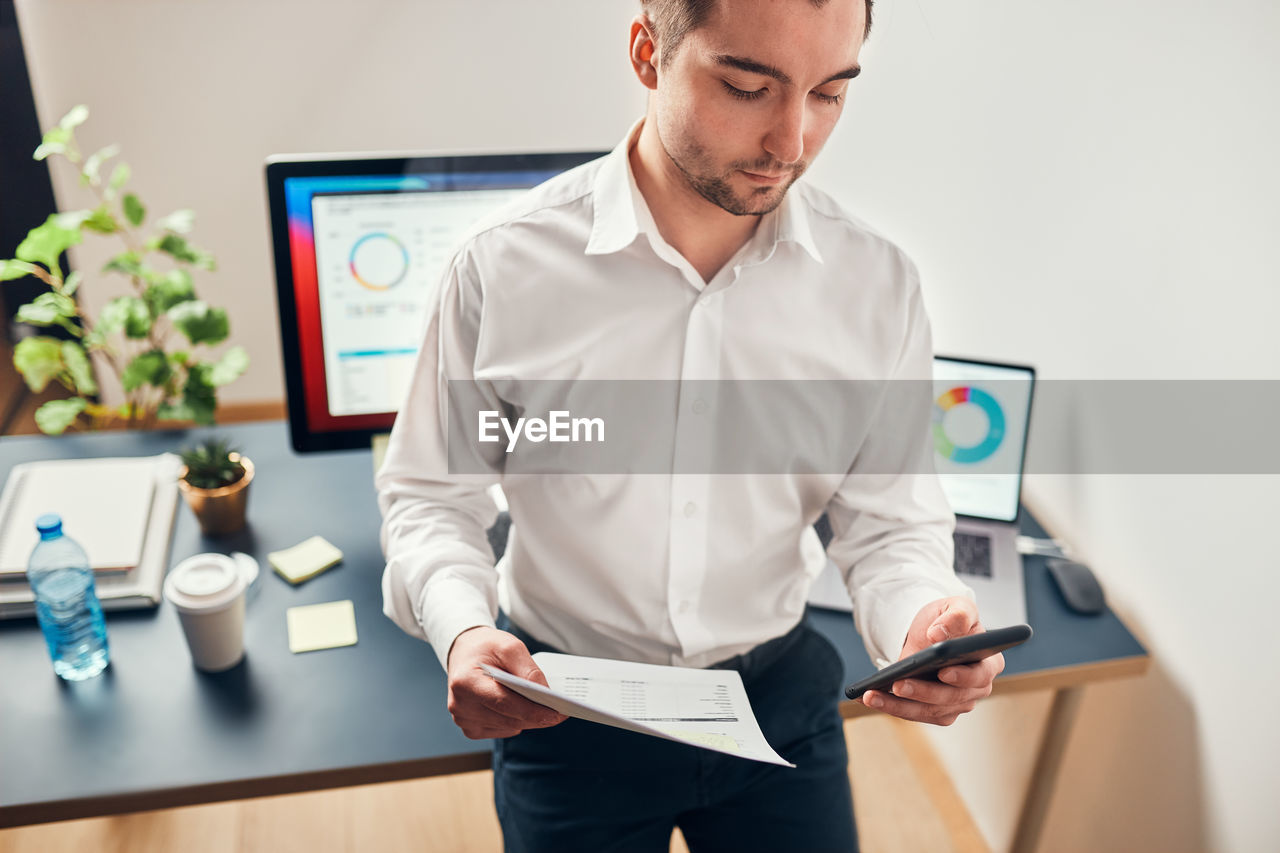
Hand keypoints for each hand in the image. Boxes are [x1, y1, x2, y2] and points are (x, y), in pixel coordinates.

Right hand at [445, 626, 567, 738]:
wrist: (465, 653)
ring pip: (509, 727)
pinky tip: (521, 707)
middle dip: (537, 716)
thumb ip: (527, 668)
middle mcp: (460, 706)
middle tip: (561, 712)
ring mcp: (464, 720)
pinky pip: (503, 729)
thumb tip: (544, 692)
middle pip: (509, 719)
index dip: (532, 710)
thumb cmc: (486, 648)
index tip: (557, 714)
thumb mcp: (508, 646)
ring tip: (544, 706)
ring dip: (529, 719)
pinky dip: (517, 721)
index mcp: (465, 683)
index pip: (504, 702)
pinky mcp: (471, 728)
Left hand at [856, 596, 1003, 725]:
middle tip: (898, 684)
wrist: (928, 632)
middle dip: (923, 692)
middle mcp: (977, 688)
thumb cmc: (946, 620)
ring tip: (874, 694)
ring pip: (930, 710)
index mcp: (989, 662)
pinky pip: (915, 714)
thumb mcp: (956, 606)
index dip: (964, 677)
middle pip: (951, 697)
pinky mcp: (937, 711)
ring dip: (900, 705)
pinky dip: (893, 708)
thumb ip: (957, 616)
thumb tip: (939, 636)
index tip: (943, 672)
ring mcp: (957, 703)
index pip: (980, 674)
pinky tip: (873, 698)